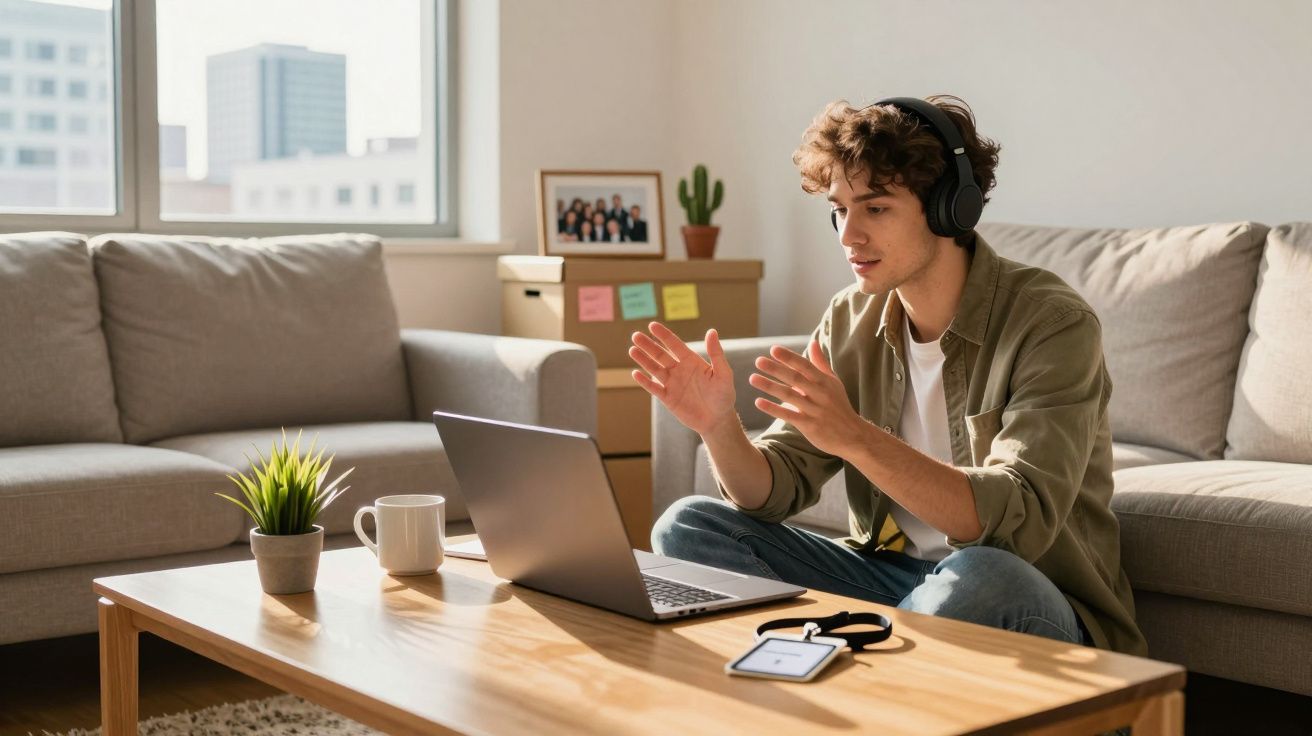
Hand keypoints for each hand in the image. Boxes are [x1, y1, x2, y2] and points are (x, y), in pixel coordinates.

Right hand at [629, 322, 736, 436]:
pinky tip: (635, 373)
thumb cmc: (724, 396)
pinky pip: (654, 388)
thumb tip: (712, 331)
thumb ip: (716, 354)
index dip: (663, 335)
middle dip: (648, 345)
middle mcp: (679, 370)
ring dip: (643, 360)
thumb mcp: (724, 374)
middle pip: (660, 355)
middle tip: (635, 336)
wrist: (718, 420)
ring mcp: (672, 384)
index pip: (675, 345)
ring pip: (654, 369)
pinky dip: (644, 381)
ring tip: (632, 350)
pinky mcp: (668, 398)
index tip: (652, 325)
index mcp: (692, 361)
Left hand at [749, 339, 869, 457]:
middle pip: (795, 378)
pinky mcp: (810, 426)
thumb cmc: (839, 406)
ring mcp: (815, 410)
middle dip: (776, 369)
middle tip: (758, 361)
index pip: (805, 366)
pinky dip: (773, 409)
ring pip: (789, 396)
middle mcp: (820, 394)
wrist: (853, 435)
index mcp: (825, 382)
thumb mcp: (833, 383)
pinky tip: (758, 402)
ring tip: (752, 378)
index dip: (789, 357)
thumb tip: (813, 342)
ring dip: (770, 386)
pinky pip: (788, 416)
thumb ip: (821, 363)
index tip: (773, 350)